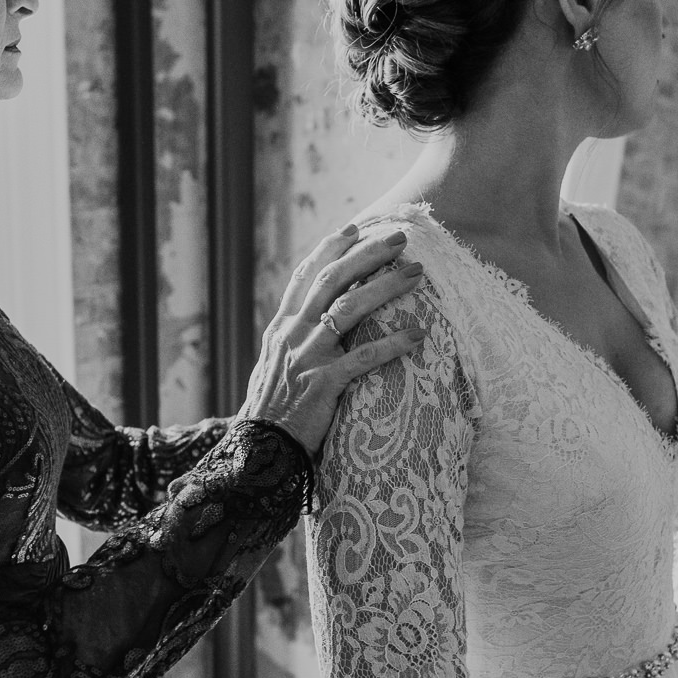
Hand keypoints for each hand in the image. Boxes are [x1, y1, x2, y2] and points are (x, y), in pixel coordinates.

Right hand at [239, 223, 425, 455]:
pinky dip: (393, 344)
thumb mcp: (274, 364)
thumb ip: (292, 339)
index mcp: (282, 326)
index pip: (306, 275)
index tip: (354, 228)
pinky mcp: (323, 383)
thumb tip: (312, 320)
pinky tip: (418, 335)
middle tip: (399, 237)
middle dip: (367, 254)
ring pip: (350, 308)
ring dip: (387, 286)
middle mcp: (293, 333)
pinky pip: (363, 358)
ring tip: (417, 272)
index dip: (330, 248)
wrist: (259, 449)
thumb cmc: (272, 410)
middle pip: (333, 279)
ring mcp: (307, 356)